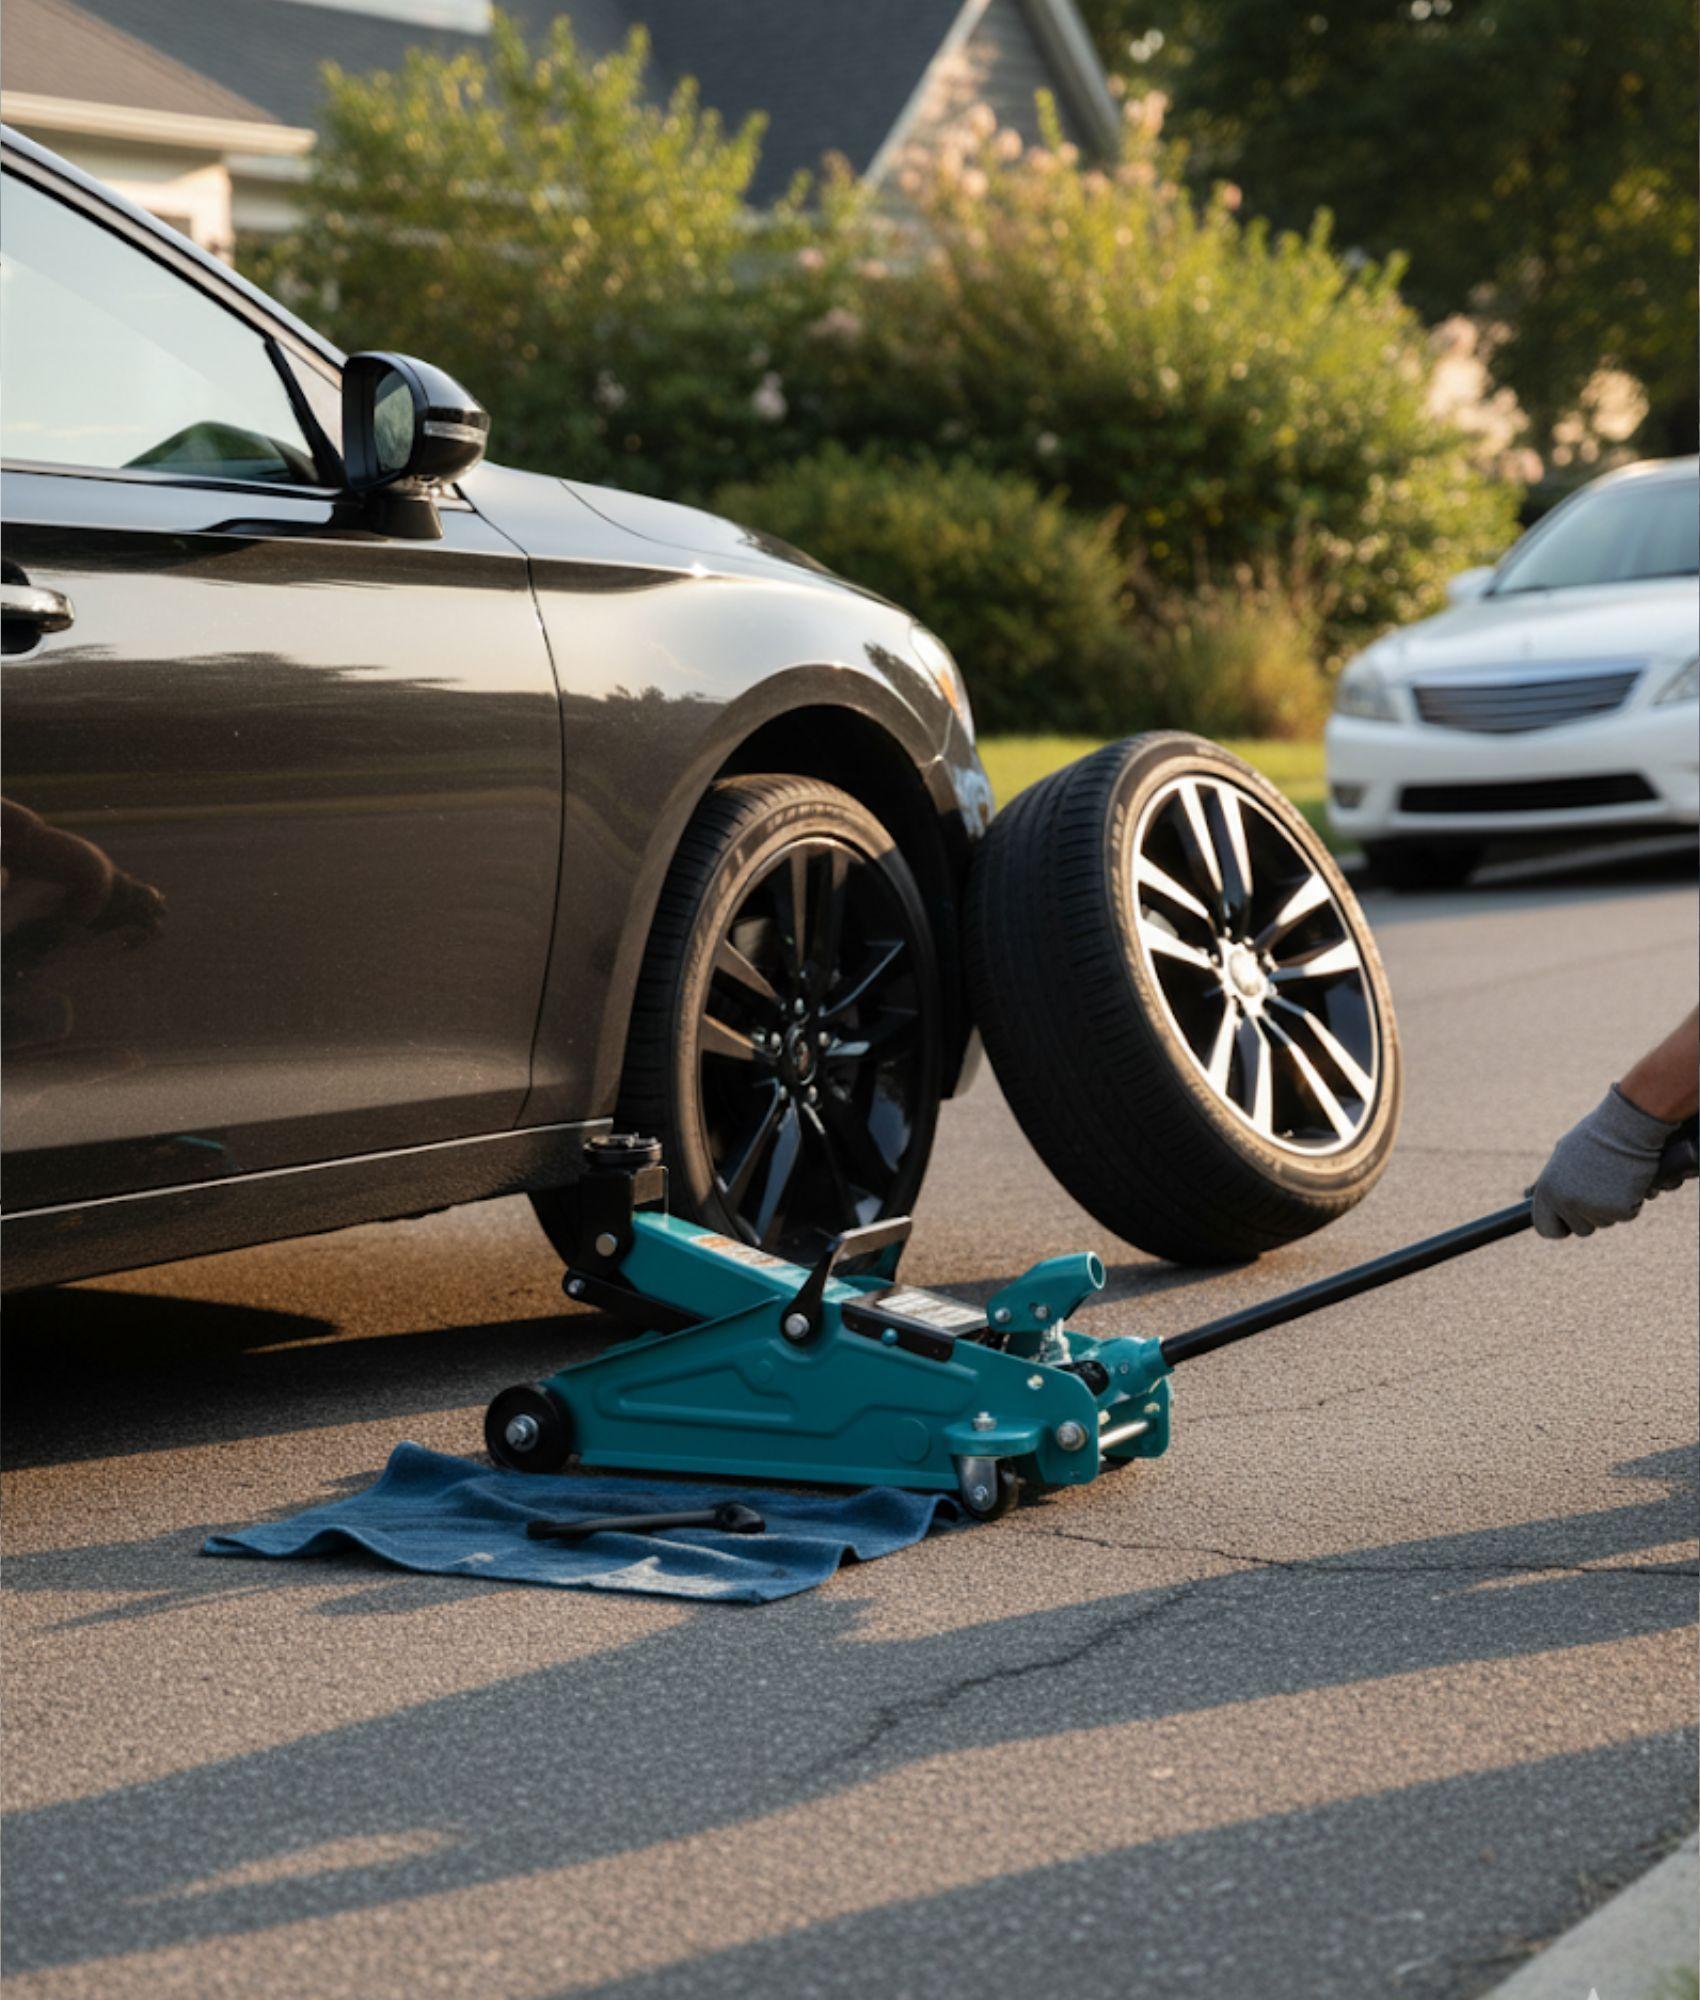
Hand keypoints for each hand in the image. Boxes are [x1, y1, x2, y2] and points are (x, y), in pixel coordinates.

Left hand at [1529, 1085, 1680, 1238]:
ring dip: (1612, 1205)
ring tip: (1614, 1175)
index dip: (1560, 1226)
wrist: (1626, 1127)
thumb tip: (1525, 1194)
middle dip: (1592, 1214)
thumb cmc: (1594, 1138)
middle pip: (1581, 1229)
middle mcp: (1566, 1202)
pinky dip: (1633, 1200)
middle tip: (1600, 1185)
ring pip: (1606, 1222)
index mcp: (1547, 1191)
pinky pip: (1628, 1214)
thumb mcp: (1562, 1157)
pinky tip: (1630, 1179)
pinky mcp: (1621, 1210)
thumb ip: (1547, 1181)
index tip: (1570, 1221)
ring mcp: (1593, 1208)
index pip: (1546, 1228)